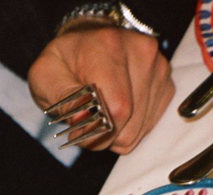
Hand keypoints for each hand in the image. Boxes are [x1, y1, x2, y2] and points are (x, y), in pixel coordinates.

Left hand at [29, 22, 174, 155]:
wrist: (87, 43)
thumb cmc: (66, 62)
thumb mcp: (46, 76)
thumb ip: (63, 100)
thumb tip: (83, 121)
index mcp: (109, 47)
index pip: (116, 109)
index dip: (95, 131)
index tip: (77, 127)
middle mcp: (141, 53)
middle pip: (128, 124)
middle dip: (103, 134)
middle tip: (87, 118)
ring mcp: (158, 68)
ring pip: (138, 130)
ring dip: (116, 132)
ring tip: (102, 110)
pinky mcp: (165, 84)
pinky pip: (148, 127)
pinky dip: (130, 127)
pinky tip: (118, 110)